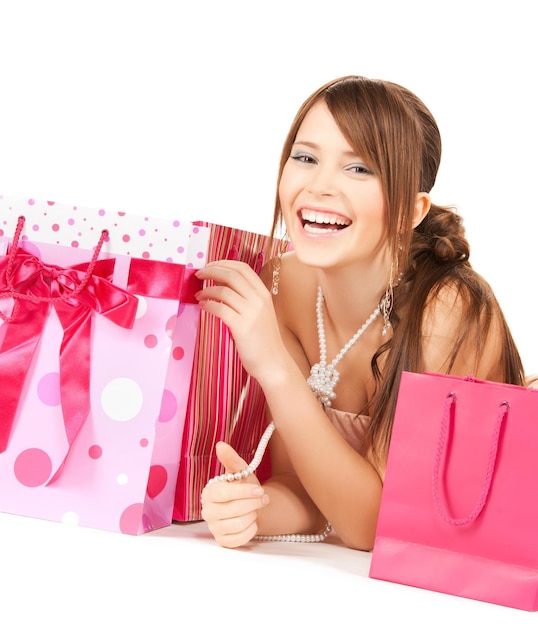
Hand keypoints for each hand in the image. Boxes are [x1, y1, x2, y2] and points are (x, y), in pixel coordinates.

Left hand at [195, 260, 285, 382]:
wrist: (273, 363)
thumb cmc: (263, 340)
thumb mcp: (259, 312)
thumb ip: (246, 298)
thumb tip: (222, 284)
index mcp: (263, 293)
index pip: (242, 268)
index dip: (223, 263)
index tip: (210, 265)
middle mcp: (259, 300)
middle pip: (232, 275)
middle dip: (211, 270)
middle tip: (199, 274)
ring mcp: (251, 313)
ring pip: (223, 291)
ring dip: (206, 290)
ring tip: (199, 294)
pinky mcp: (242, 327)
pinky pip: (220, 309)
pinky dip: (208, 305)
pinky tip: (203, 306)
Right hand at [201, 441, 269, 547]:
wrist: (249, 506)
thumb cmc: (242, 486)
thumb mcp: (240, 471)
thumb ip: (231, 459)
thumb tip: (221, 445)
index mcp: (209, 492)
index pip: (225, 494)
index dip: (245, 492)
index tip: (259, 489)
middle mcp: (208, 511)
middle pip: (234, 510)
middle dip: (253, 503)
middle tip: (264, 498)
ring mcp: (214, 527)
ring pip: (239, 524)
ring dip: (253, 514)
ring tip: (255, 508)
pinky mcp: (223, 541)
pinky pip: (241, 538)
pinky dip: (252, 529)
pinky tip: (252, 520)